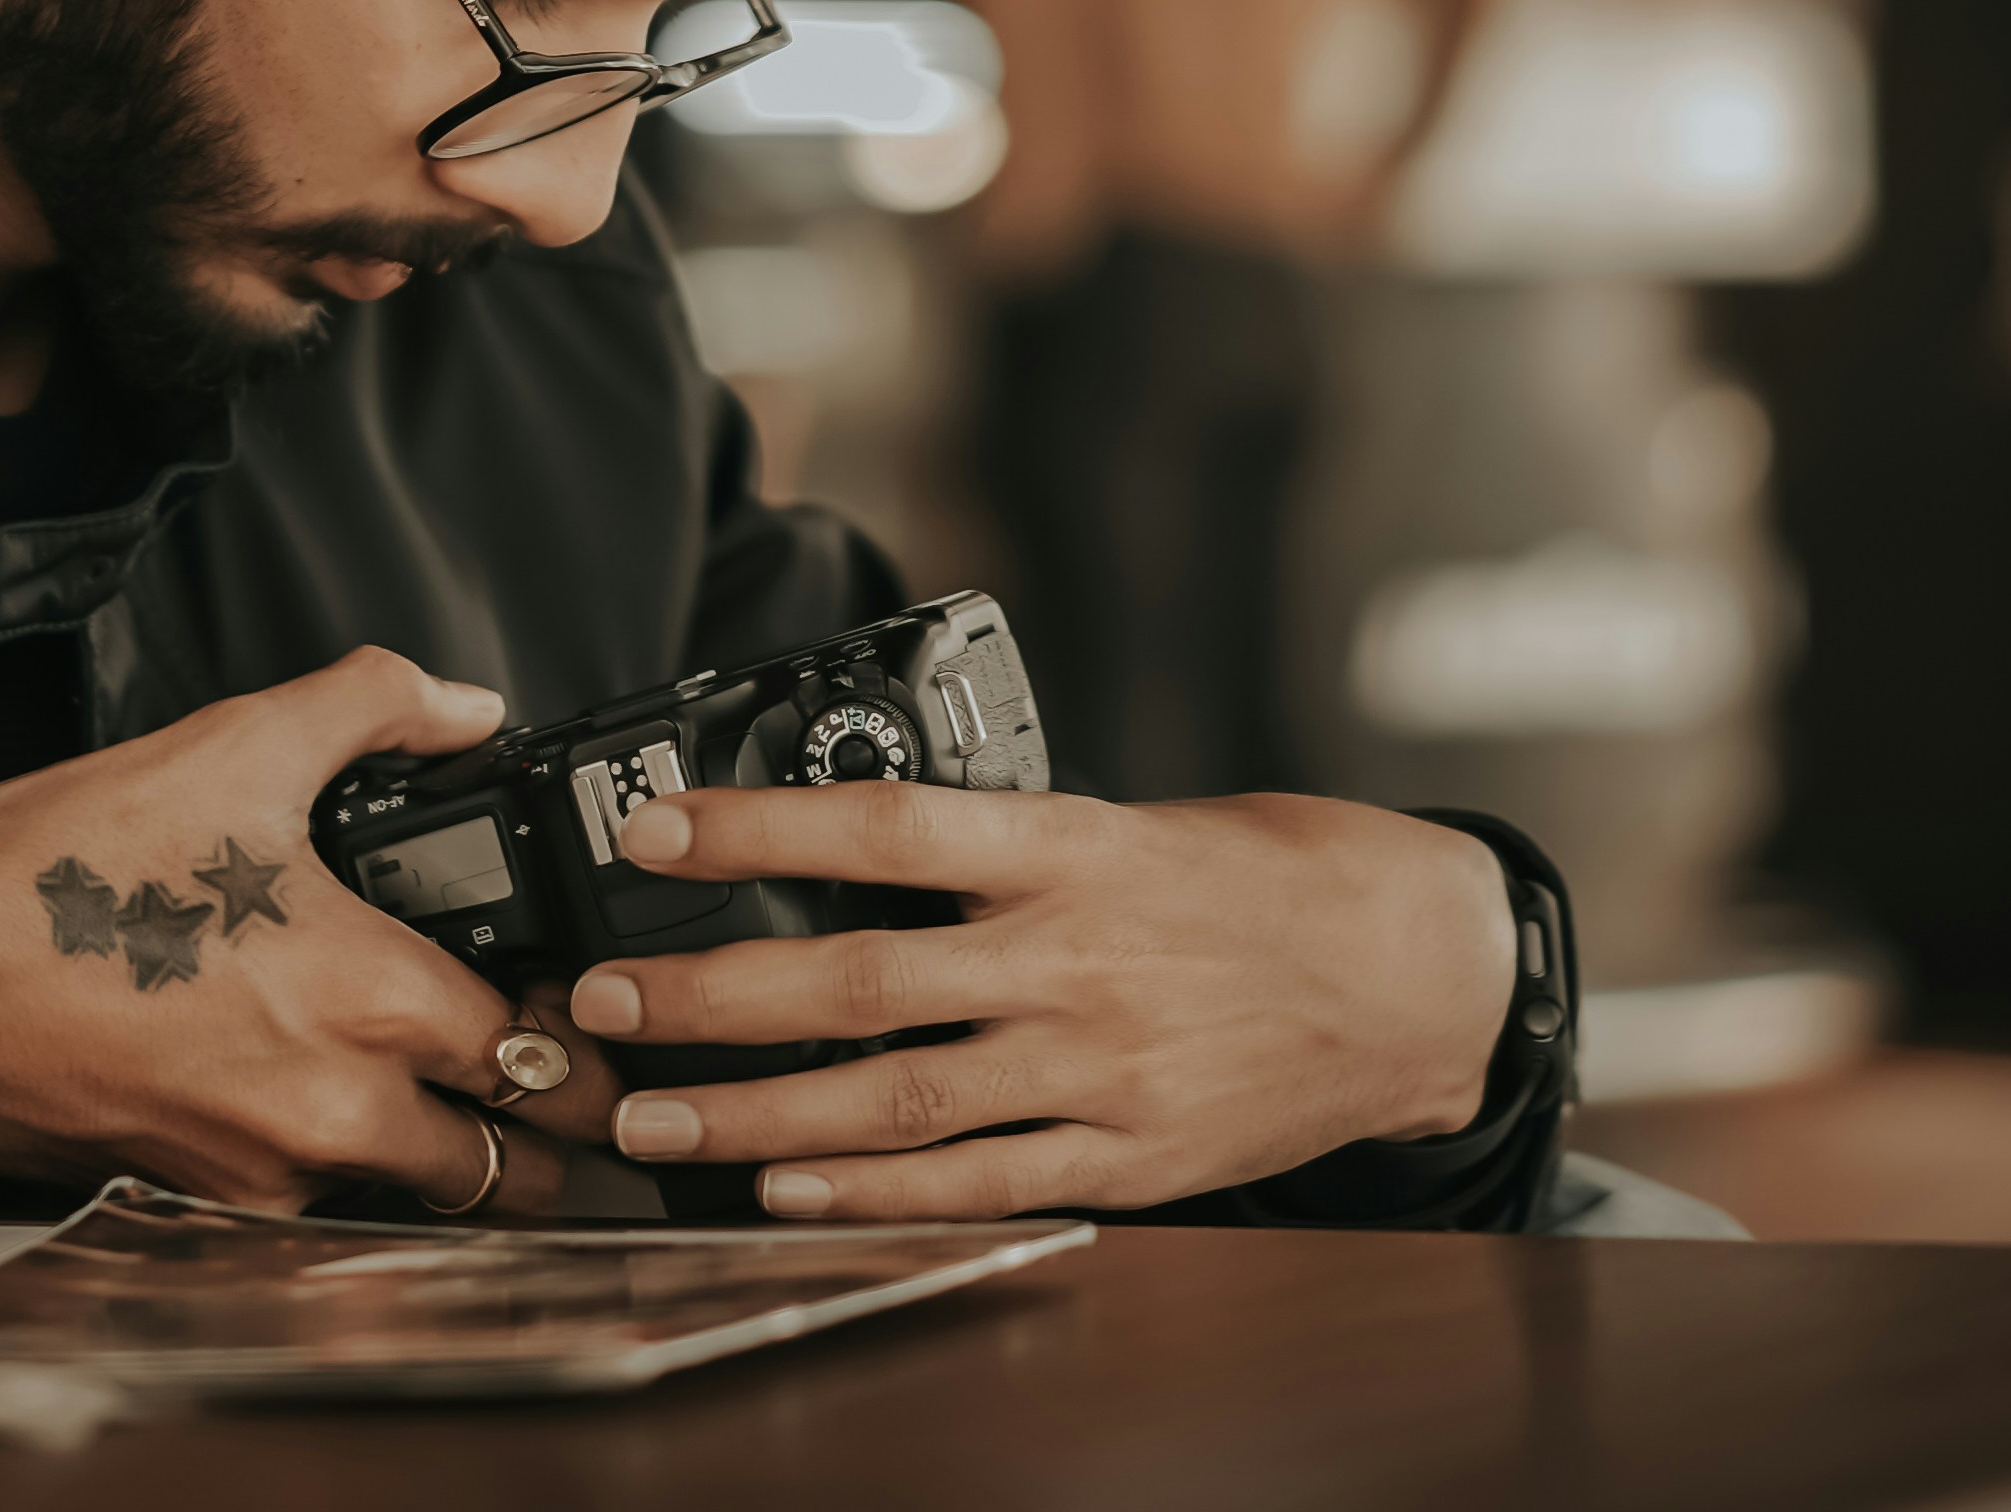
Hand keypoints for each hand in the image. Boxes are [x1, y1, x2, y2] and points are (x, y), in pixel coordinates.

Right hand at [0, 647, 627, 1213]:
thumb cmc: (56, 866)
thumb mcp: (233, 744)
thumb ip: (373, 706)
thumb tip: (462, 705)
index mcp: (370, 1001)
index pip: (550, 1063)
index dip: (590, 1043)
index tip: (602, 1025)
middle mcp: (335, 1116)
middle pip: (511, 1172)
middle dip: (552, 1141)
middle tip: (561, 1093)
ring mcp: (265, 1177)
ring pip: (414, 1202)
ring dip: (447, 1166)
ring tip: (449, 1102)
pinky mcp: (197, 1204)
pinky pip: (311, 1210)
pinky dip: (334, 1172)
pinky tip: (312, 1102)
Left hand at [566, 786, 1515, 1218]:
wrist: (1413, 970)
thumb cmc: (1256, 876)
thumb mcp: (1123, 816)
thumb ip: (994, 842)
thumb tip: (837, 848)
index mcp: (1067, 848)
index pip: (881, 827)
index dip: (756, 826)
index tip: (652, 830)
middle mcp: (1072, 958)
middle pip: (857, 978)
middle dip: (709, 998)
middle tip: (598, 1006)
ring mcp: (1099, 1068)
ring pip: (894, 1101)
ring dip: (756, 1118)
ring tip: (651, 1119)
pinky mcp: (1131, 1156)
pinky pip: (978, 1181)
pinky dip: (872, 1194)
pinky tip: (787, 1192)